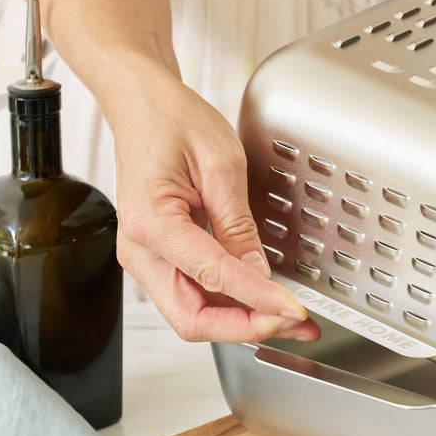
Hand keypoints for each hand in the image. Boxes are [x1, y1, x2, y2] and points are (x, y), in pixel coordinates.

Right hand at [111, 76, 320, 342]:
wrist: (142, 107)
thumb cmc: (172, 122)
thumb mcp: (221, 165)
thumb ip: (239, 225)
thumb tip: (260, 273)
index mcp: (152, 223)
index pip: (214, 277)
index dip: (259, 300)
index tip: (294, 310)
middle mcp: (141, 250)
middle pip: (192, 318)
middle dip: (246, 328)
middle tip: (295, 324)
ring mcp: (146, 257)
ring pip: (192, 314)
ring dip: (241, 323)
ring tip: (289, 319)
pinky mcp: (160, 257)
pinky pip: (193, 294)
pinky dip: (230, 304)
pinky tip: (262, 302)